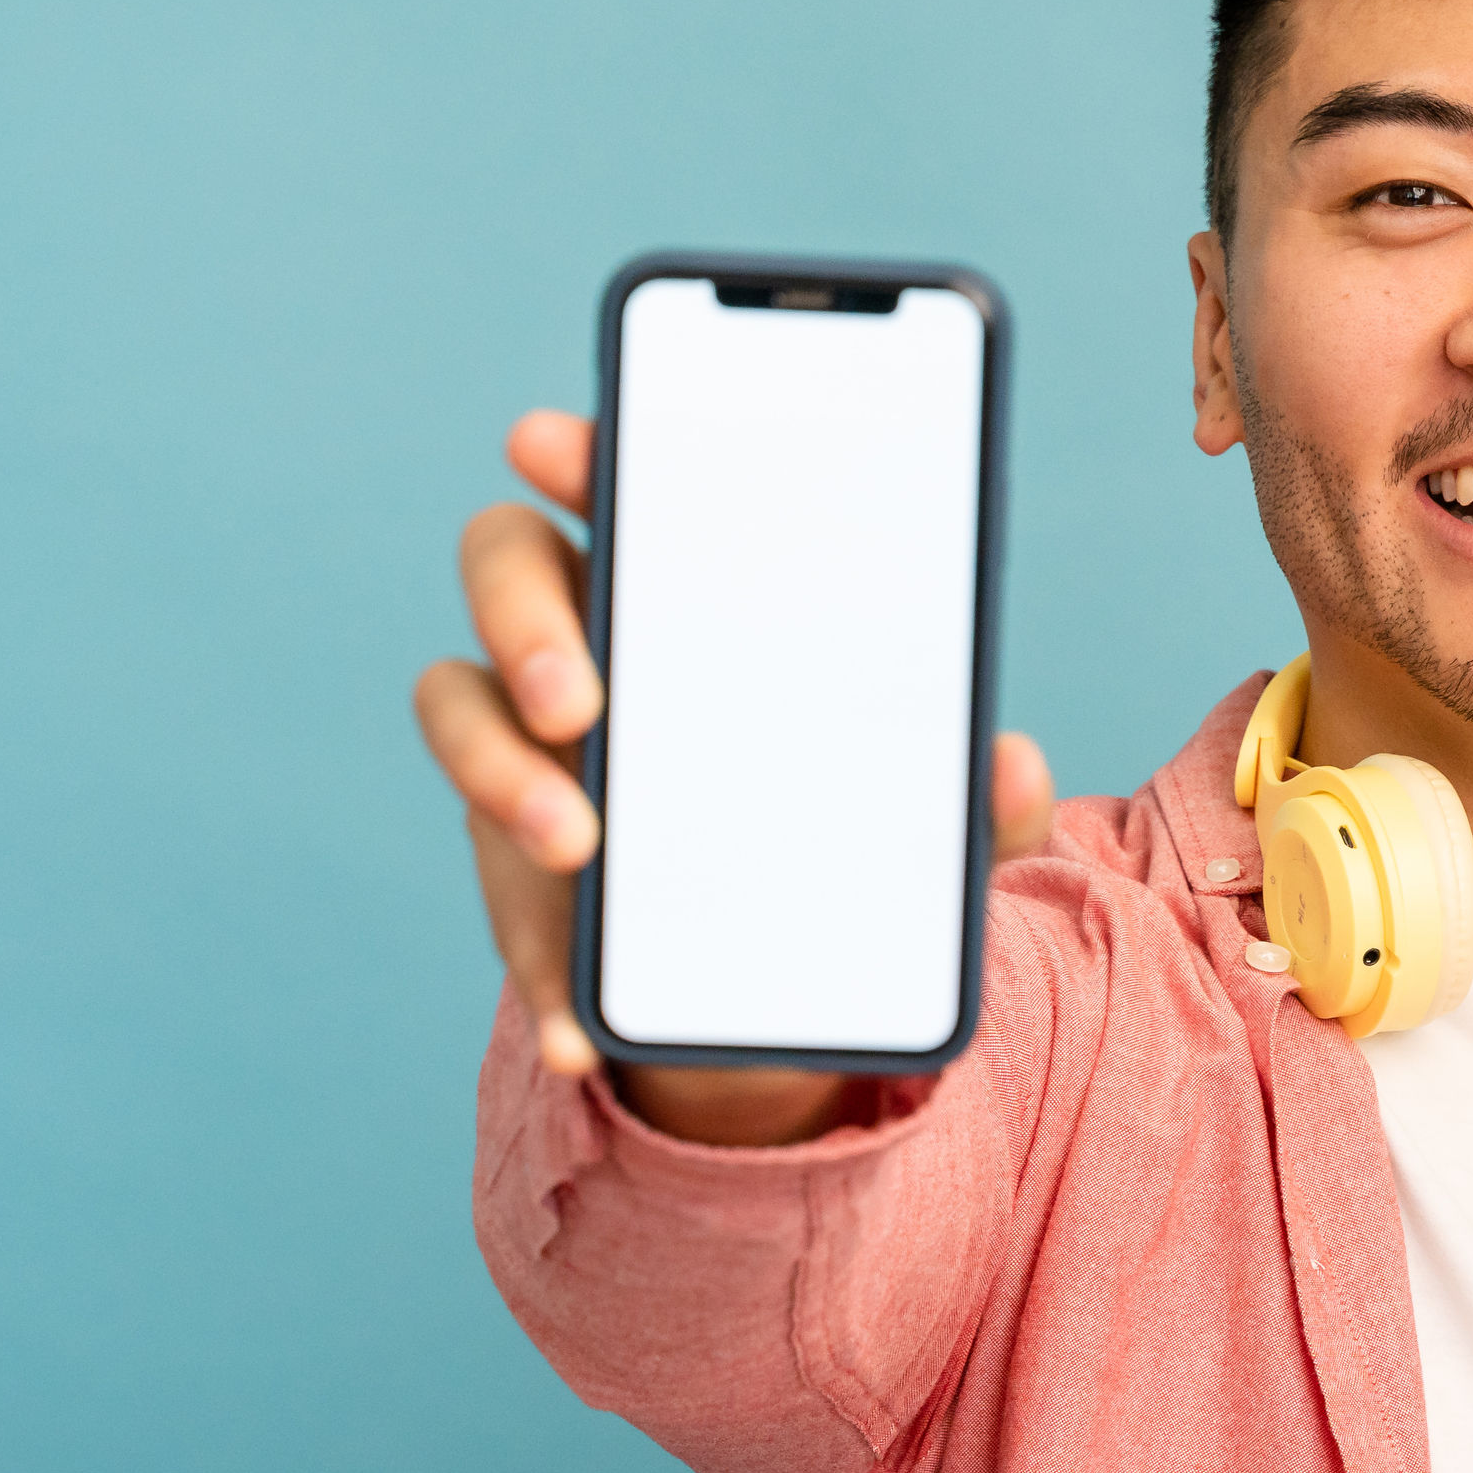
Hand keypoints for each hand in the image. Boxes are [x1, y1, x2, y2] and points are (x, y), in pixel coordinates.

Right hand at [412, 408, 1056, 1145]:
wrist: (790, 982)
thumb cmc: (850, 835)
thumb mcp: (931, 826)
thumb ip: (975, 800)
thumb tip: (1013, 763)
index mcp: (686, 584)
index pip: (617, 481)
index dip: (578, 451)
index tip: (553, 443)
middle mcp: (587, 640)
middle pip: (506, 566)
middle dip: (527, 618)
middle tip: (583, 701)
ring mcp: (530, 747)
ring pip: (459, 706)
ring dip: (501, 776)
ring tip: (578, 848)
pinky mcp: (512, 862)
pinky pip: (495, 897)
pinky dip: (538, 968)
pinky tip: (575, 1029)